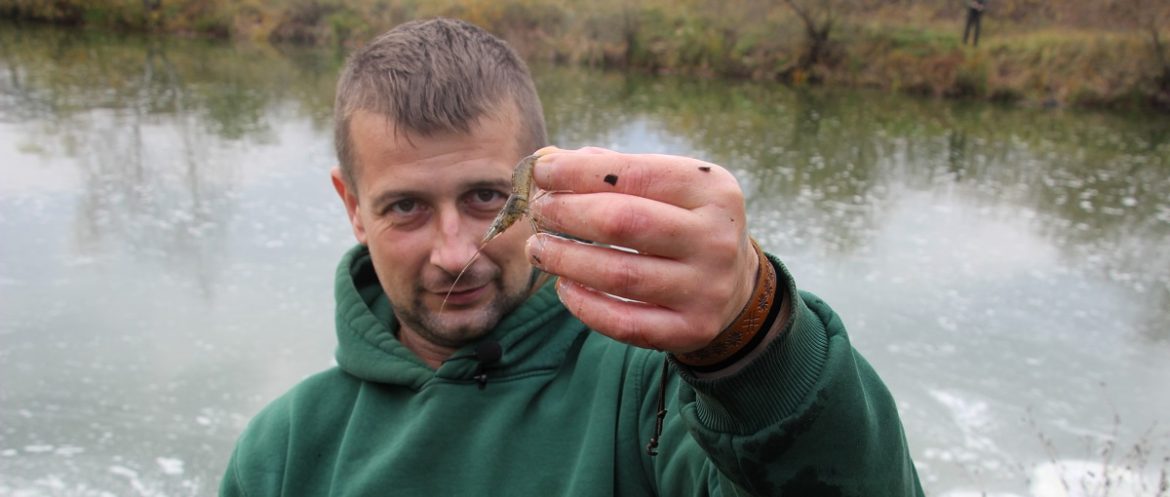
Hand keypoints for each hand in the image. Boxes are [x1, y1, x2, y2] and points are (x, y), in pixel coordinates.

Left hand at [525, 147, 758, 353]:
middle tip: (539, 212)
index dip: (579, 171)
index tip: (541, 171)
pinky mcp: (691, 330)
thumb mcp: (667, 187)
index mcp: (713, 190)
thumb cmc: (681, 222)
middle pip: (623, 223)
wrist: (734, 284)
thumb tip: (548, 163)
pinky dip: (584, 305)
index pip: (636, 173)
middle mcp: (716, 239)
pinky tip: (564, 286)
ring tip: (539, 248)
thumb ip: (612, 172)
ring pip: (618, 275)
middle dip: (568, 214)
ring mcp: (707, 289)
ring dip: (566, 260)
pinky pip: (624, 323)